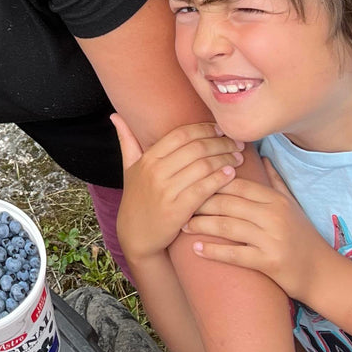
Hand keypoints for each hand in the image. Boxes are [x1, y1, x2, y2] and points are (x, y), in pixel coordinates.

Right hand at [112, 114, 242, 260]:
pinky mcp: (178, 209)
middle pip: (196, 148)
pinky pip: (204, 188)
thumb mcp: (128, 168)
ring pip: (203, 166)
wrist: (136, 235)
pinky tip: (231, 174)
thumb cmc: (136, 198)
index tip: (220, 129)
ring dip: (225, 159)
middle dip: (220, 143)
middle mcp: (155, 171)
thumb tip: (114, 115)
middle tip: (236, 142)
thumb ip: (126, 140)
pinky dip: (220, 179)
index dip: (204, 129)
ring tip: (238, 157)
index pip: (181, 134)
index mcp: (147, 158)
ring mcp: (166, 191)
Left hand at [186, 158, 328, 303]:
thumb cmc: (303, 237)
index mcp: (275, 200)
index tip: (190, 182)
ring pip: (227, 226)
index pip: (237, 185)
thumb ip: (274, 181)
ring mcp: (271, 239)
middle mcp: (273, 216)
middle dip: (200, 202)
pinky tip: (196, 249)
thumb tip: (262, 155)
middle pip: (228, 203)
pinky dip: (213, 251)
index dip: (211, 182)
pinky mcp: (269, 262)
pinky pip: (235, 254)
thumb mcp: (291, 205)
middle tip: (180, 202)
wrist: (322, 273)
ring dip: (201, 225)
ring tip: (183, 224)